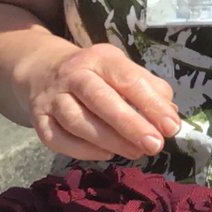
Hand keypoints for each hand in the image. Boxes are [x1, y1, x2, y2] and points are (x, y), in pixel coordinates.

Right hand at [22, 41, 183, 159]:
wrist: (43, 70)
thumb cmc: (95, 74)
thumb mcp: (122, 69)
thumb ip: (149, 89)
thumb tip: (170, 116)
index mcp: (100, 58)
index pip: (127, 79)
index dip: (151, 104)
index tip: (172, 127)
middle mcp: (74, 74)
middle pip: (100, 98)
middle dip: (129, 124)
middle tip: (155, 145)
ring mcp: (53, 97)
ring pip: (77, 121)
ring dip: (109, 140)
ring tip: (135, 152)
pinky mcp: (39, 120)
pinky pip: (58, 139)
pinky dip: (83, 150)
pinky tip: (106, 154)